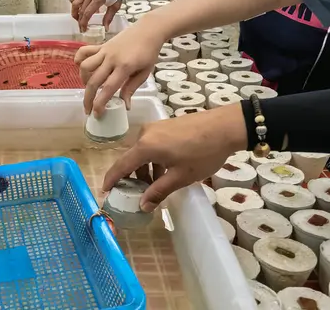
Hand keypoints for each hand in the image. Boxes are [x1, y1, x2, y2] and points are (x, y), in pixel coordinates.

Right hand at [70, 0, 121, 32]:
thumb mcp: (115, 6)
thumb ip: (109, 17)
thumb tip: (105, 28)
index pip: (87, 13)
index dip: (84, 23)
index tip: (83, 30)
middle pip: (81, 10)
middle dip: (80, 20)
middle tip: (81, 27)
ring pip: (74, 3)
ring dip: (74, 12)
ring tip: (78, 18)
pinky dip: (73, 1)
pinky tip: (77, 6)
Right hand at [74, 21, 162, 116]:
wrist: (148, 30)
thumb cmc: (149, 52)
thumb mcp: (144, 72)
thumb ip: (132, 88)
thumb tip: (125, 105)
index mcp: (125, 67)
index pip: (109, 88)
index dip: (100, 103)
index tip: (96, 114)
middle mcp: (111, 59)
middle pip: (94, 81)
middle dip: (88, 98)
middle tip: (88, 109)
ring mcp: (104, 51)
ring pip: (85, 66)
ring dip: (84, 79)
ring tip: (89, 87)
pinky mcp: (101, 45)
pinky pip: (85, 51)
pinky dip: (79, 60)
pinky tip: (82, 68)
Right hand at [102, 104, 247, 212]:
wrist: (225, 127)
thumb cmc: (203, 153)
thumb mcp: (181, 176)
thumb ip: (158, 191)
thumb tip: (142, 206)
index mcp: (145, 147)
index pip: (121, 165)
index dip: (112, 179)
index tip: (105, 191)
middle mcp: (144, 134)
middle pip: (132, 159)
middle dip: (133, 177)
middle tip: (137, 194)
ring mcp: (155, 127)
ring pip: (143, 152)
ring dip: (145, 169)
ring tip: (156, 185)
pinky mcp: (165, 125)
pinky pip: (151, 144)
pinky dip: (153, 159)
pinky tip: (166, 169)